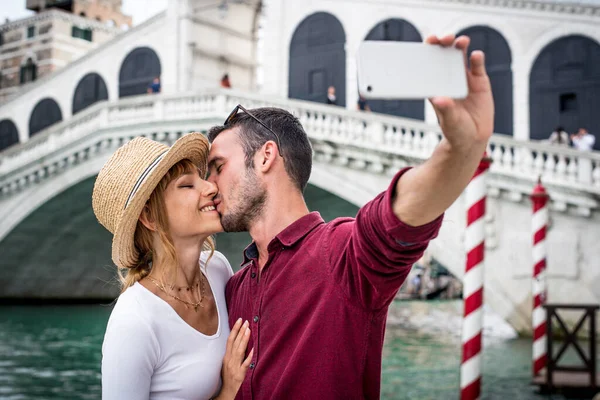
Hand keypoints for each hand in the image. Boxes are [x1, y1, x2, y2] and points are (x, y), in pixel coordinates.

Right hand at [217, 319, 253, 399]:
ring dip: (243, 339)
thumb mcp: (228, 362)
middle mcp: (229, 360)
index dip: (235, 329)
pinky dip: (249, 356)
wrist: (226, 392)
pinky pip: (245, 364)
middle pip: (235, 343)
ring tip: (248, 330)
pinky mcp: (240, 374)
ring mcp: (234, 367)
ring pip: (239, 351)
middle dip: (240, 331)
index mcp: (226, 356)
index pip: (230, 340)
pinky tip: (253, 349)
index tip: (240, 320)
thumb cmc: (228, 376)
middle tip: (246, 321)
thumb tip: (239, 339)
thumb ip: (233, 352)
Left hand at [426, 34, 493, 150]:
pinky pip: (477, 66)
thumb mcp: (449, 121)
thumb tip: (438, 99)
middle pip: (444, 54)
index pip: (429, 63)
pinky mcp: (479, 81)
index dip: (428, 50)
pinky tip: (476, 56)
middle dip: (443, 43)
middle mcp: (448, 78)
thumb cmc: (455, 130)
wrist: (473, 138)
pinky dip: (477, 59)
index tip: (428, 42)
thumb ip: (445, 109)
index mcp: (435, 85)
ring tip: (461, 42)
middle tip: (444, 38)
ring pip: (460, 56)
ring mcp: (464, 78)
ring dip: (460, 46)